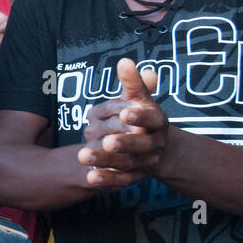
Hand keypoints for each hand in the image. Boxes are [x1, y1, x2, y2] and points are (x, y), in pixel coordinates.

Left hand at [77, 58, 169, 188]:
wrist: (158, 148)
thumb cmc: (142, 117)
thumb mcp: (139, 99)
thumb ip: (132, 84)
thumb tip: (124, 62)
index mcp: (157, 121)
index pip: (151, 117)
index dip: (139, 115)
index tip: (126, 112)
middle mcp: (153, 142)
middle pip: (140, 144)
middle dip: (124, 143)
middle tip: (107, 141)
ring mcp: (144, 161)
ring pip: (126, 163)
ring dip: (106, 160)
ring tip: (84, 156)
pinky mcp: (133, 177)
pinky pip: (120, 180)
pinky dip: (106, 179)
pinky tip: (90, 177)